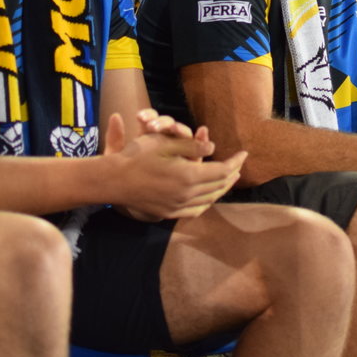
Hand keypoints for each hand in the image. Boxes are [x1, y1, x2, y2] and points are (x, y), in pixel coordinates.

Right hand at [101, 113, 243, 220]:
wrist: (112, 181)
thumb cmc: (137, 156)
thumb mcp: (165, 143)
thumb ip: (192, 146)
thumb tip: (213, 149)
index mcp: (188, 176)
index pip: (222, 171)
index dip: (235, 162)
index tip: (244, 154)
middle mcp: (186, 195)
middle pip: (218, 187)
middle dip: (232, 175)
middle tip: (239, 165)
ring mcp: (177, 207)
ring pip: (208, 200)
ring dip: (221, 189)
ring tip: (229, 179)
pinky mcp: (167, 213)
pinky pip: (195, 211)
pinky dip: (206, 203)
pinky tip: (208, 198)